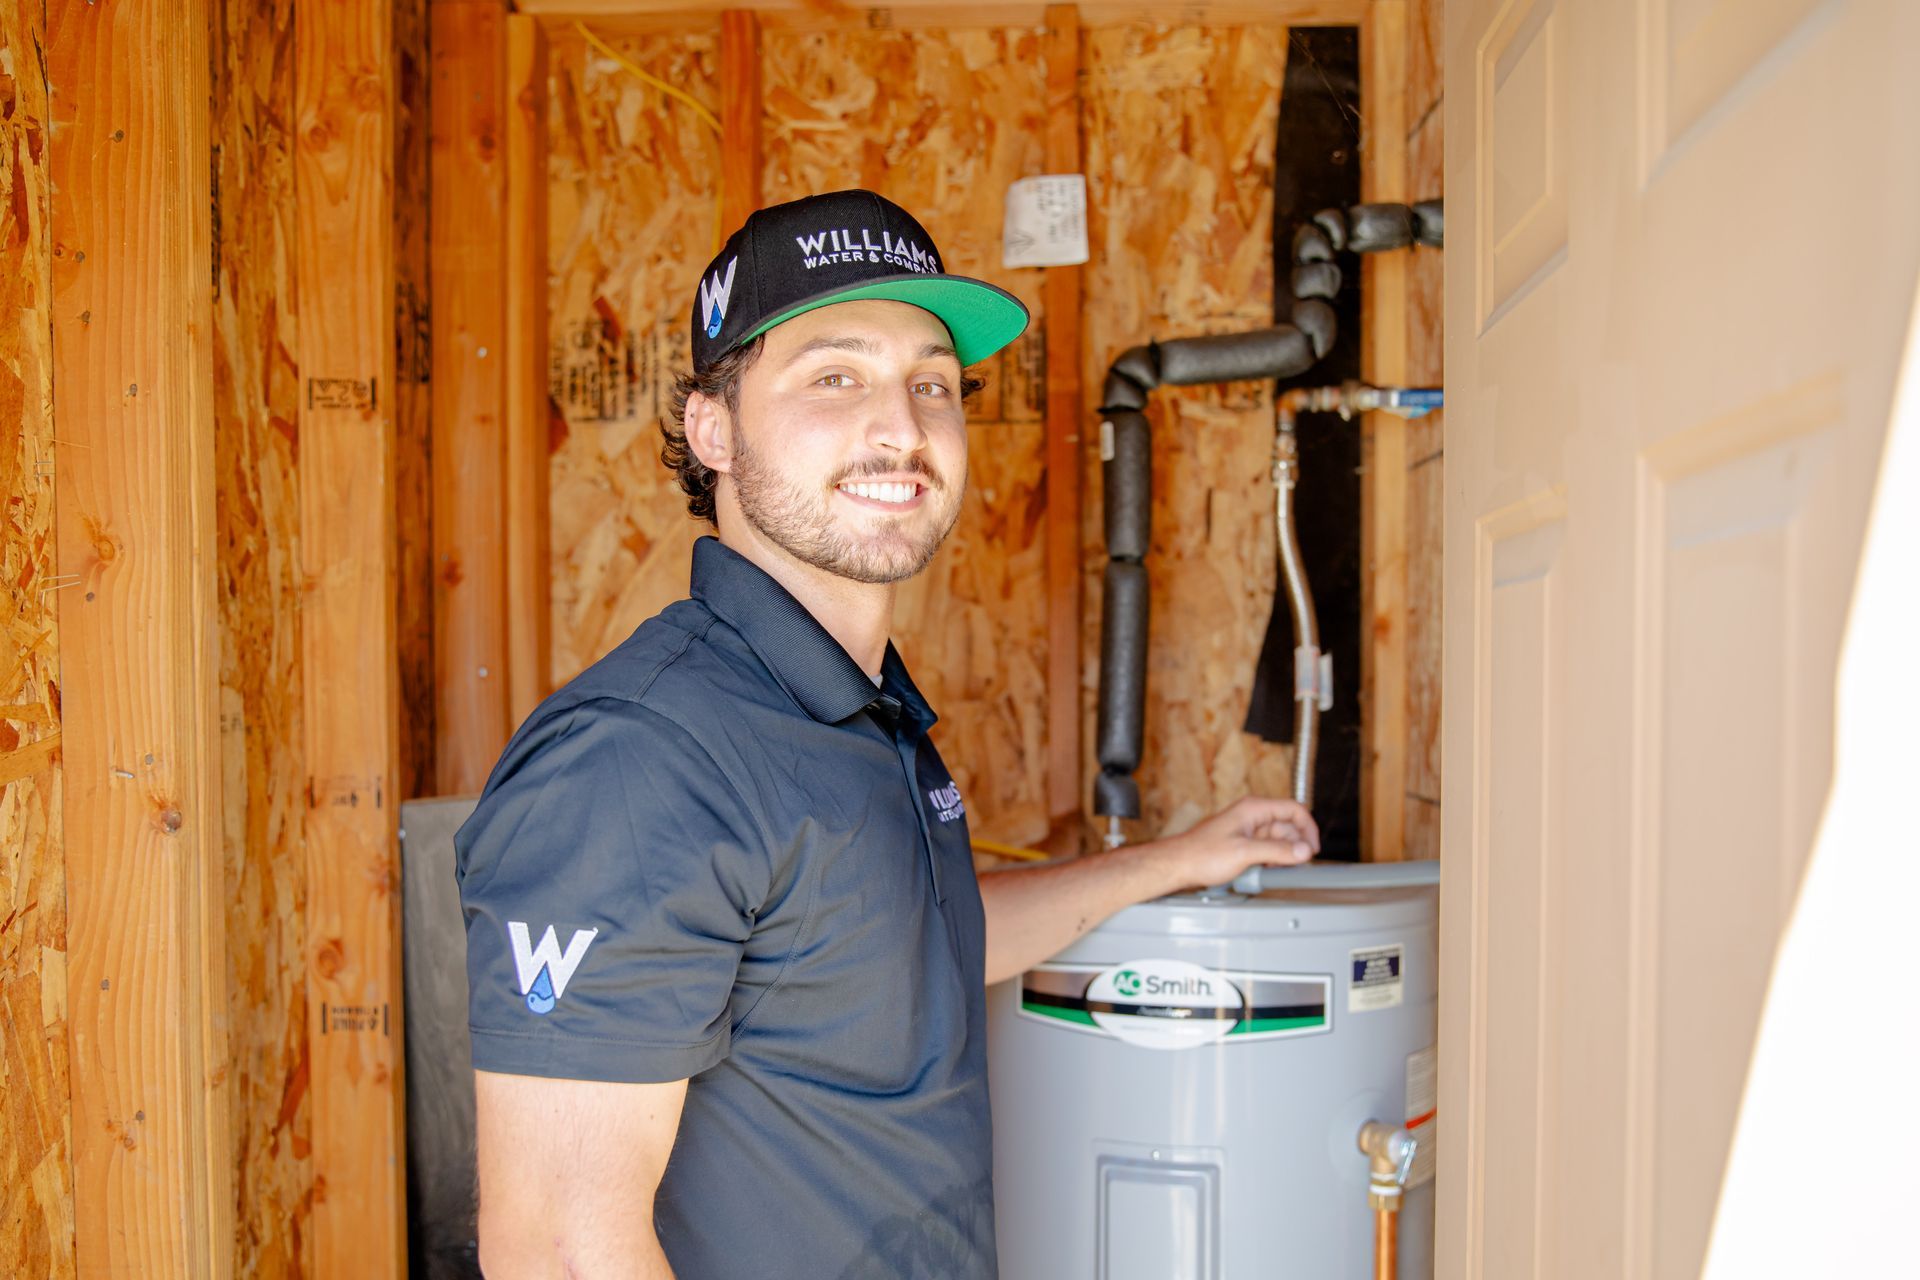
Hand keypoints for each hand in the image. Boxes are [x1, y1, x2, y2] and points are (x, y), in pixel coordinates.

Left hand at [1153, 795, 1319, 891]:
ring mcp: (1248, 831)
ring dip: (1283, 856)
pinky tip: (1265, 872)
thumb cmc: (1201, 854)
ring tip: (1278, 870)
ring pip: (1279, 841)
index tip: (1313, 849)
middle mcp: (1253, 816)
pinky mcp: (1243, 844)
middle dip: (1296, 846)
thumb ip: (1277, 851)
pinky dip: (1271, 861)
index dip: (1308, 828)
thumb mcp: (1244, 852)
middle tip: (1299, 865)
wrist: (1178, 865)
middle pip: (1289, 827)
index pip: (1294, 810)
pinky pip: (1267, 850)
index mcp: (1254, 809)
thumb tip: (1303, 851)